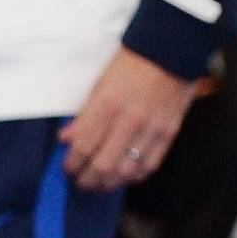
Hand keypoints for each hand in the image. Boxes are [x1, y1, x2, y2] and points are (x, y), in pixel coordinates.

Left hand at [61, 47, 198, 191]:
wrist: (170, 52)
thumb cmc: (130, 65)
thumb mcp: (99, 86)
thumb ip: (84, 117)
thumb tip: (66, 139)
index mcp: (106, 106)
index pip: (83, 146)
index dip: (72, 164)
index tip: (68, 169)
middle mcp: (128, 121)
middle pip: (103, 165)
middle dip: (87, 180)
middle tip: (81, 182)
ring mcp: (151, 129)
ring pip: (126, 171)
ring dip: (110, 183)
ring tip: (100, 185)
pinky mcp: (169, 133)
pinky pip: (150, 165)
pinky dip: (135, 176)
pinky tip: (125, 177)